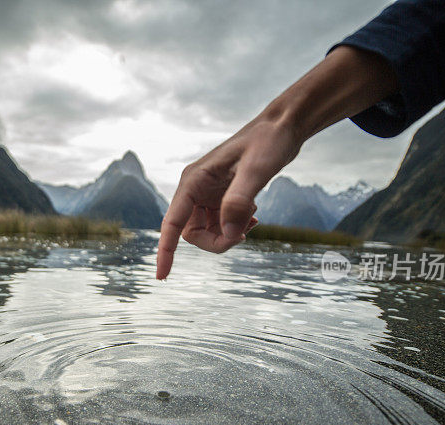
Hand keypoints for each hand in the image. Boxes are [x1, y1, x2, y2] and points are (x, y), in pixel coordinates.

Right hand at [156, 116, 302, 279]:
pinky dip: (234, 227)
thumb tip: (228, 234)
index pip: (172, 223)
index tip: (162, 277)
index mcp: (193, 180)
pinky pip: (219, 224)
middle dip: (216, 241)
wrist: (282, 127)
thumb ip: (239, 201)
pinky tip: (252, 218)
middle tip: (243, 235)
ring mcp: (207, 193)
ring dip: (227, 234)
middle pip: (192, 233)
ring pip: (206, 231)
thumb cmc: (268, 141)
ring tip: (252, 220)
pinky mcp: (220, 196)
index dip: (165, 251)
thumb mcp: (258, 170)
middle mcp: (195, 188)